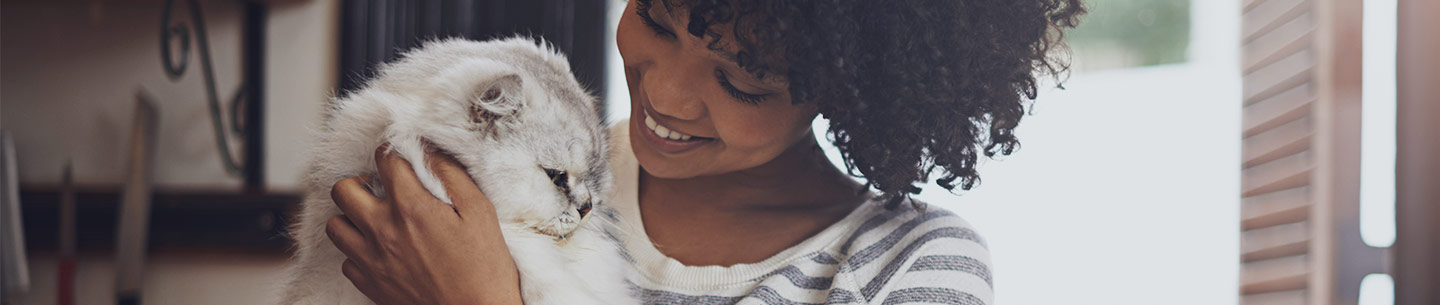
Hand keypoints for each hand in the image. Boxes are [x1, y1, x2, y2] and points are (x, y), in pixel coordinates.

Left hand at [326, 145, 522, 304]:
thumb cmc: (484, 267)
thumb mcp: (480, 211)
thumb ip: (451, 175)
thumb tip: (430, 151)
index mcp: (410, 207)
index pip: (384, 160)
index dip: (394, 153)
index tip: (403, 159)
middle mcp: (382, 231)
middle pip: (342, 189)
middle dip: (361, 181)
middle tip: (380, 189)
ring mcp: (371, 260)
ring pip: (335, 225)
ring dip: (352, 216)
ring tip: (375, 218)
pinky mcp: (370, 284)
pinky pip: (346, 260)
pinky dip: (359, 251)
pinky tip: (381, 250)